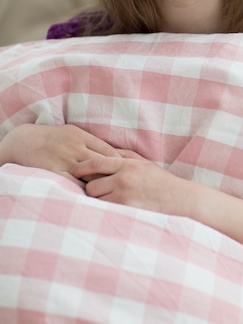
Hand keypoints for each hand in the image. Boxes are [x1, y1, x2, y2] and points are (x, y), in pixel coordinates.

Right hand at [0, 123, 120, 184]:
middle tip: (126, 188)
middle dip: (115, 176)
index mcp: (83, 137)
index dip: (120, 164)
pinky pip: (73, 184)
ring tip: (114, 196)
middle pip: (103, 164)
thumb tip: (114, 154)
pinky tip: (93, 200)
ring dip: (101, 186)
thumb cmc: (53, 138)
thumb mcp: (74, 133)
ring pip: (90, 176)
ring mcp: (65, 160)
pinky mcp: (54, 172)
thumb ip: (92, 143)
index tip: (127, 174)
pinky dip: (84, 192)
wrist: (24, 141)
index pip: (109, 152)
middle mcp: (76, 148)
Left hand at [71, 149, 188, 211]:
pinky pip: (106, 213)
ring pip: (97, 201)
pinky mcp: (126, 211)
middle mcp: (123, 179)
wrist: (178, 199)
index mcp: (126, 165)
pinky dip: (105, 213)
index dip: (80, 167)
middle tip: (95, 193)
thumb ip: (124, 156)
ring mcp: (124, 197)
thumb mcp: (143, 162)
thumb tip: (105, 151)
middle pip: (91, 186)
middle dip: (90, 190)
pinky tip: (108, 213)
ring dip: (98, 203)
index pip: (95, 163)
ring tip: (106, 204)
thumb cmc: (160, 181)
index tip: (73, 170)